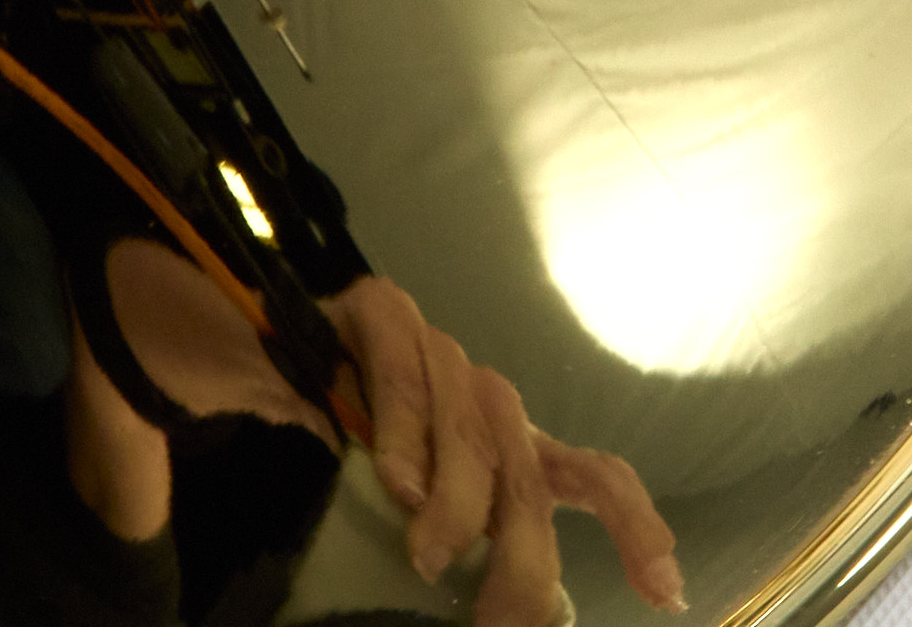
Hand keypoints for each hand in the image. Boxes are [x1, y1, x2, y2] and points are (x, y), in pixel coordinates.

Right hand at [323, 274, 684, 624]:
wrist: (245, 373)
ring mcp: (435, 352)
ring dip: (458, 502)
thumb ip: (462, 564)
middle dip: (521, 554)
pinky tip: (392, 480)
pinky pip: (406, 373)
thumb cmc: (330, 466)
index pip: (594, 479)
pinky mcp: (381, 316)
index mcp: (505, 452)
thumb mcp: (408, 531)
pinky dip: (405, 433)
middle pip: (532, 472)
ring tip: (428, 556)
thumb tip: (518, 621)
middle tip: (492, 614)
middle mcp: (484, 401)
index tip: (666, 591)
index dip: (636, 528)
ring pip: (476, 426)